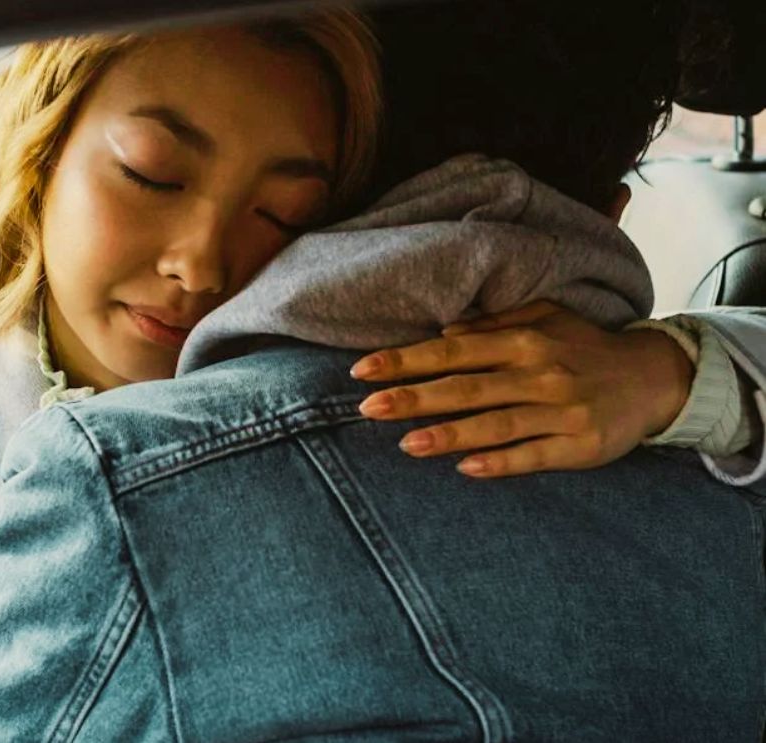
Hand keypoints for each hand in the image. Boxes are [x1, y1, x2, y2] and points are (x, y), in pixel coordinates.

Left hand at [348, 301, 695, 477]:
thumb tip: (443, 334)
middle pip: (465, 387)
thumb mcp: (544, 320)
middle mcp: (537, 373)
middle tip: (366, 408)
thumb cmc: (584, 348)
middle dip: (413, 397)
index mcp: (522, 340)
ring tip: (406, 444)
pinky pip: (534, 455)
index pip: (451, 351)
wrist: (654, 377)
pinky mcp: (580, 445)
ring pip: (496, 424)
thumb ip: (493, 326)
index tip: (362, 371)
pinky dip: (501, 462)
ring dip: (449, 434)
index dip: (405, 360)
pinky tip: (467, 469)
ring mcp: (559, 411)